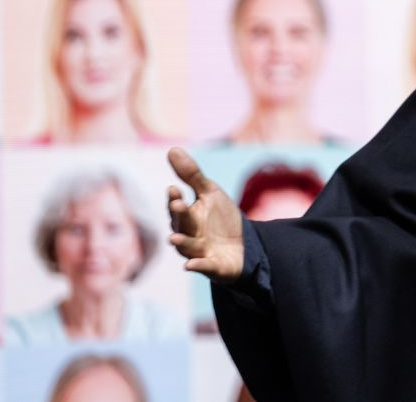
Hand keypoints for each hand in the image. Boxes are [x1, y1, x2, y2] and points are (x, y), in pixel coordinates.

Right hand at [166, 147, 244, 283]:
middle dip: (179, 215)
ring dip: (182, 242)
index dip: (175, 198)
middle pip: (181, 224)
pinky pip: (204, 267)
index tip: (175, 189)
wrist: (244, 245)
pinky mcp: (213, 266)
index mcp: (187, 216)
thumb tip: (171, 148)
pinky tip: (191, 265)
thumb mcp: (210, 193)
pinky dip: (197, 266)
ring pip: (188, 247)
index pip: (177, 206)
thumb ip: (191, 174)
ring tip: (174, 238)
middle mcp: (189, 234)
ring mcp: (200, 251)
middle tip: (177, 204)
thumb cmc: (221, 218)